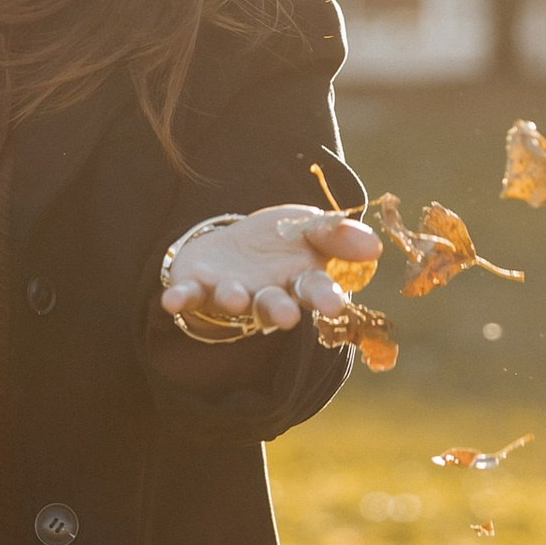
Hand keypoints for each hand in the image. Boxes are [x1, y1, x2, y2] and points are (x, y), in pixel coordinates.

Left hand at [161, 202, 381, 335]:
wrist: (233, 245)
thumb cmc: (280, 242)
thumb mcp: (311, 227)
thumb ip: (338, 234)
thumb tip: (374, 246)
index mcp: (299, 281)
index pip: (316, 290)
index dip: (325, 297)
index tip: (335, 305)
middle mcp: (265, 294)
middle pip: (274, 305)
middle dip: (279, 310)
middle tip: (286, 317)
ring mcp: (231, 293)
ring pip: (234, 302)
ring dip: (235, 300)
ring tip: (236, 297)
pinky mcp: (197, 287)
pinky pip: (188, 296)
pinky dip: (180, 299)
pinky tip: (171, 302)